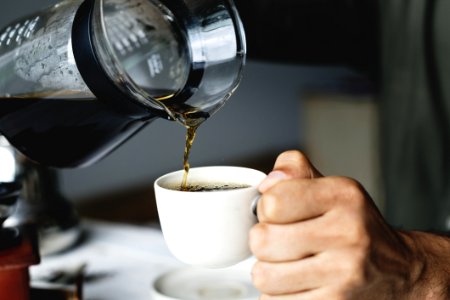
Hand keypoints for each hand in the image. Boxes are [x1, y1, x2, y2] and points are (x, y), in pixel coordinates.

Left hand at [250, 150, 449, 298]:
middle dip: (262, 241)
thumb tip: (266, 183)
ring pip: (264, 276)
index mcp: (343, 196)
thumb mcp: (330, 187)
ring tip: (287, 264)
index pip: (272, 202)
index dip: (265, 209)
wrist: (397, 271)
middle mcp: (348, 233)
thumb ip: (294, 169)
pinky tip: (297, 284)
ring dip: (267, 271)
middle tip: (279, 241)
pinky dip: (278, 295)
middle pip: (263, 240)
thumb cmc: (353, 225)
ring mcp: (344, 274)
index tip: (278, 213)